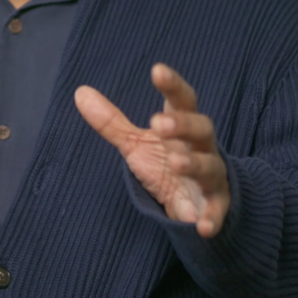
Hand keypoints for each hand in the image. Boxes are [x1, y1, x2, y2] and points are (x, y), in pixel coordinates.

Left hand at [74, 64, 229, 237]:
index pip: (182, 100)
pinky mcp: (215, 205)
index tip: (157, 70)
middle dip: (184, 124)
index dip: (172, 85)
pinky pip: (217, 210)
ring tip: (176, 162)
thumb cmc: (167, 164)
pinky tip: (202, 227)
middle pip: (202, 128)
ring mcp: (212, 175)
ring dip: (195, 164)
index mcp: (182, 127)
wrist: (197, 201)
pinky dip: (212, 217)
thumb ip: (112, 122)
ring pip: (210, 166)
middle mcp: (201, 146)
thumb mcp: (137, 143)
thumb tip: (80, 92)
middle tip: (159, 123)